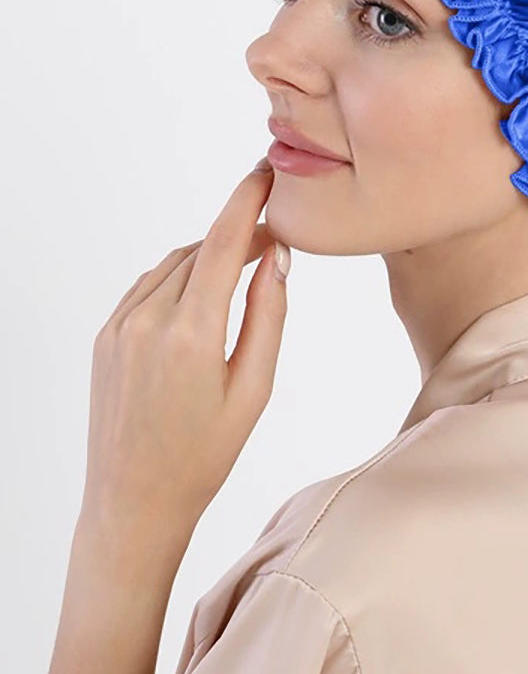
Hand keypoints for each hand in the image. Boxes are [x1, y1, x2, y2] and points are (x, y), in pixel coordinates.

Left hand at [81, 159, 289, 542]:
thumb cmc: (204, 454)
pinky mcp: (105, 335)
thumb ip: (268, 315)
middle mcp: (148, 320)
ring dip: (208, 258)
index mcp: (192, 334)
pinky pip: (148, 286)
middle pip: (201, 250)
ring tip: (241, 276)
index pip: (223, 243)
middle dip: (237, 236)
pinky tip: (199, 301)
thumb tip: (277, 256)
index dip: (247, 201)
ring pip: (173, 265)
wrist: (134, 499)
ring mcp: (119, 326)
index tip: (266, 174)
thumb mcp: (254, 389)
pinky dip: (178, 278)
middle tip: (274, 244)